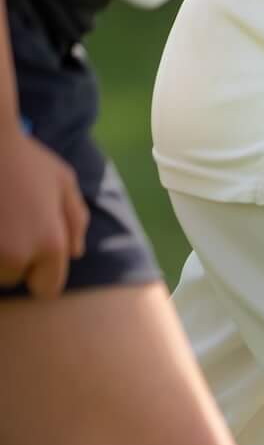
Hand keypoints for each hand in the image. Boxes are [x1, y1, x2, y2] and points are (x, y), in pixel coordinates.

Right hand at [0, 124, 87, 297]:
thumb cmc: (21, 156)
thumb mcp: (62, 180)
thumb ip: (74, 220)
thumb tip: (75, 253)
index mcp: (49, 244)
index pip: (46, 288)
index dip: (38, 271)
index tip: (26, 249)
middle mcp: (15, 255)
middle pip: (11, 278)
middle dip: (9, 258)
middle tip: (4, 220)